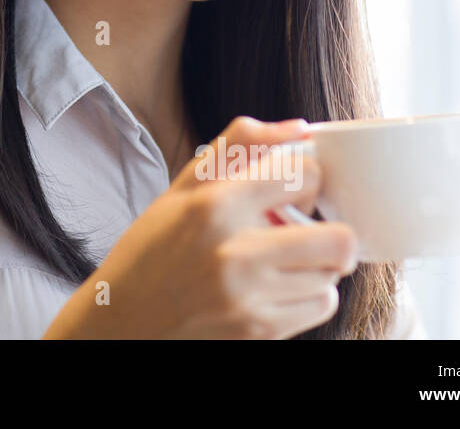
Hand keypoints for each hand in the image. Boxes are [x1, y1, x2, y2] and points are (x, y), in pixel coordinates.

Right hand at [44, 115, 356, 338]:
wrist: (122, 320)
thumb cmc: (152, 249)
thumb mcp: (182, 187)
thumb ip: (239, 146)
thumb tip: (298, 128)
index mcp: (215, 204)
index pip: (305, 175)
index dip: (306, 180)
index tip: (291, 191)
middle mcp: (235, 251)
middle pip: (337, 238)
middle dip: (331, 231)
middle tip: (307, 231)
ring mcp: (249, 296)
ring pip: (331, 274)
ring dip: (316, 265)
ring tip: (281, 262)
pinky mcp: (259, 331)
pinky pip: (320, 306)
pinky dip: (308, 296)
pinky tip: (275, 288)